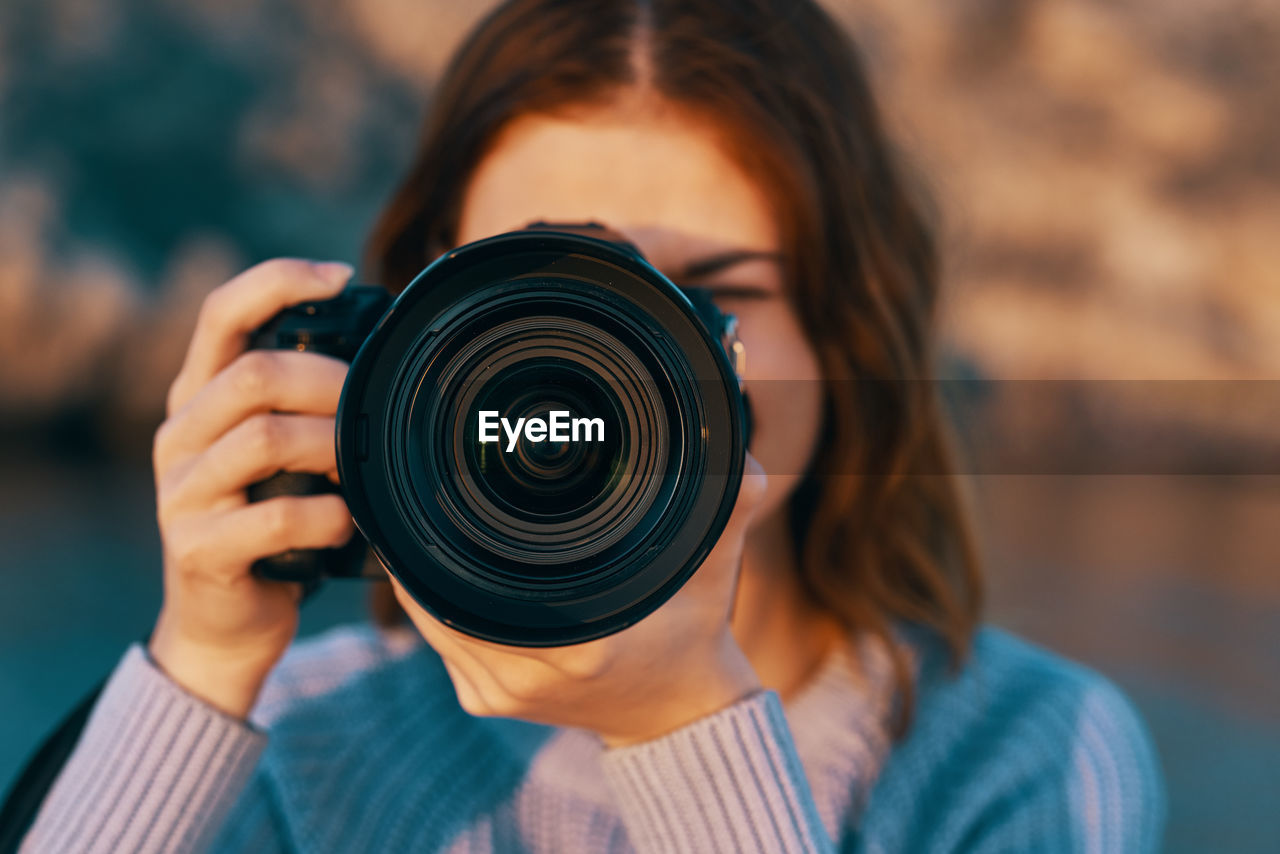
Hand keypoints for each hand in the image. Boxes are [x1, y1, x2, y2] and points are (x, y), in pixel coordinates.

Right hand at [148, 258, 357, 717]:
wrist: (226, 623)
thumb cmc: (272, 525)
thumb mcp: (282, 456)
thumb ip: (307, 407)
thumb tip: (387, 354)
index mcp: (199, 399)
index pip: (222, 313)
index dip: (278, 280)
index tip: (343, 276)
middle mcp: (179, 436)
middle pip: (252, 375)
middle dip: (329, 382)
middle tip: (374, 406)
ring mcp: (181, 493)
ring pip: (263, 439)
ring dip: (333, 448)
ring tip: (363, 467)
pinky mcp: (198, 549)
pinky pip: (275, 517)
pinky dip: (328, 517)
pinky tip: (348, 523)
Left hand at [390, 455, 768, 746]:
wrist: (678, 713)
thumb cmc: (693, 633)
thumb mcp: (713, 564)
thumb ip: (728, 504)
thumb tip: (741, 454)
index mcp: (579, 644)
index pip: (475, 582)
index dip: (446, 538)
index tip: (437, 493)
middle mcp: (529, 675)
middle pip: (442, 598)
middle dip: (431, 549)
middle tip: (428, 496)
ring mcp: (501, 695)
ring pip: (433, 624)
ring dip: (428, 578)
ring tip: (427, 528)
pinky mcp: (489, 704)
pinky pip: (443, 646)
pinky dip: (439, 609)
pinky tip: (443, 574)